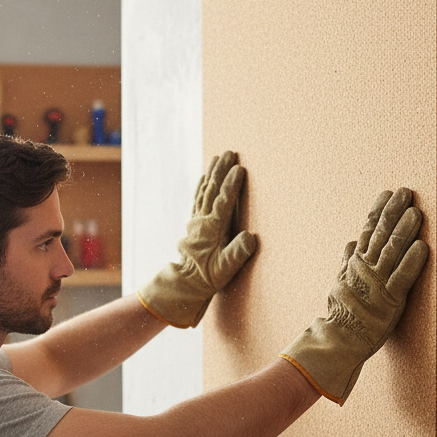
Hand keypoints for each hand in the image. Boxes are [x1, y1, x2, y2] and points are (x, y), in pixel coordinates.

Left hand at [138, 151, 256, 327]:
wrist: (186, 283)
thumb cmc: (208, 277)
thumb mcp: (225, 270)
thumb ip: (237, 253)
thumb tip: (250, 237)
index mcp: (212, 230)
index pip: (223, 202)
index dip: (231, 185)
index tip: (239, 168)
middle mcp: (202, 221)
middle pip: (212, 190)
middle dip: (221, 170)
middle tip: (229, 152)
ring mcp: (197, 221)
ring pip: (204, 191)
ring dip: (212, 173)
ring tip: (218, 156)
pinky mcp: (195, 223)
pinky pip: (198, 199)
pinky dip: (202, 185)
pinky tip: (205, 176)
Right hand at [280, 187, 427, 404]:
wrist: (339, 340)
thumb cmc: (341, 313)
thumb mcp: (339, 282)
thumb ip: (347, 261)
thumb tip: (352, 242)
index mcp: (355, 263)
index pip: (368, 230)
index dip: (378, 210)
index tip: (387, 193)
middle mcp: (365, 269)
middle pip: (381, 234)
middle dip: (394, 211)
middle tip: (406, 192)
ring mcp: (377, 283)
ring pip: (392, 251)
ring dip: (405, 230)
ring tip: (416, 213)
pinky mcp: (390, 300)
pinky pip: (402, 277)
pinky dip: (412, 261)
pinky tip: (422, 246)